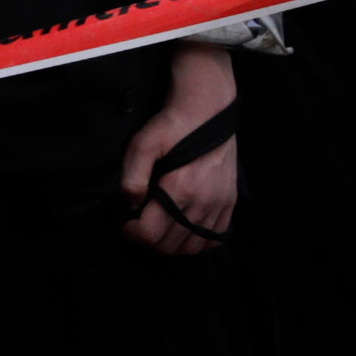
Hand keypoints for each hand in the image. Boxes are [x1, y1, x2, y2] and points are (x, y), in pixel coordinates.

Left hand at [119, 45, 236, 253]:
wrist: (208, 108)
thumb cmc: (174, 124)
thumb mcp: (142, 143)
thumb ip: (132, 177)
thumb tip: (133, 205)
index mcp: (181, 189)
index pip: (151, 234)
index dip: (132, 234)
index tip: (126, 224)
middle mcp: (204, 201)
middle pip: (170, 245)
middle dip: (148, 241)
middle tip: (139, 226)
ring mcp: (220, 203)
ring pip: (192, 247)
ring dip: (171, 245)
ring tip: (160, 229)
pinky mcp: (229, 201)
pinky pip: (214, 237)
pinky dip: (197, 241)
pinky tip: (184, 228)